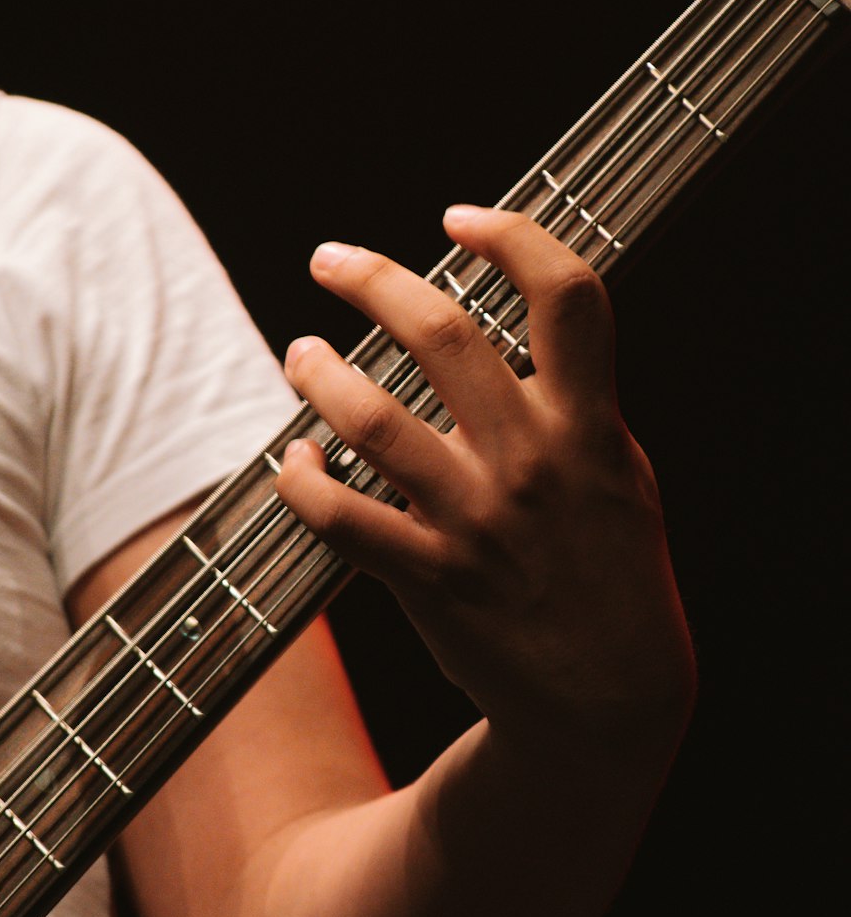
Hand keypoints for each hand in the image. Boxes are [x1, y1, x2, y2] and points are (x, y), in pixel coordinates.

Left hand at [276, 206, 694, 753]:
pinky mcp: (431, 578)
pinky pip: (341, 518)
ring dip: (319, 373)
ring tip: (300, 354)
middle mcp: (531, 461)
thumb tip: (523, 350)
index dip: (512, 236)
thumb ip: (580, 409)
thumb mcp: (624, 478)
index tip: (459, 219)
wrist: (608, 697)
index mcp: (590, 426)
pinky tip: (292, 461)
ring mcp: (476, 521)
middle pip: (442, 335)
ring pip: (372, 420)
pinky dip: (302, 482)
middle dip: (372, 278)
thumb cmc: (615, 575)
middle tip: (327, 259)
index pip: (568, 297)